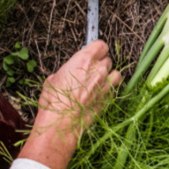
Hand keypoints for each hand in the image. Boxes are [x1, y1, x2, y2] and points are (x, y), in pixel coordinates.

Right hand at [18, 40, 120, 168]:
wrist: (61, 124)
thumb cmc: (54, 102)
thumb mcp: (53, 79)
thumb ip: (67, 70)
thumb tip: (69, 72)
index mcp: (84, 60)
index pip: (100, 44)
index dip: (97, 49)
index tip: (93, 52)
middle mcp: (98, 70)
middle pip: (107, 59)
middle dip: (100, 64)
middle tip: (90, 71)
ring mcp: (105, 84)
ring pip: (115, 73)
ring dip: (109, 76)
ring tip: (98, 82)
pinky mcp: (109, 98)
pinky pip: (114, 88)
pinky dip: (109, 89)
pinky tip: (100, 93)